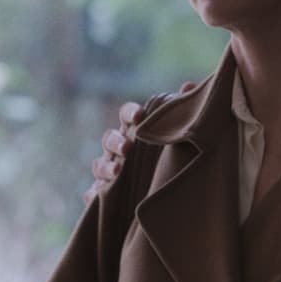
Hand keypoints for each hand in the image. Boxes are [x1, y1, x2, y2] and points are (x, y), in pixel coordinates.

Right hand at [82, 82, 194, 204]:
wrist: (162, 196)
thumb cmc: (164, 158)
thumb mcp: (173, 136)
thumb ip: (177, 113)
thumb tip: (189, 85)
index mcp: (134, 131)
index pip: (127, 116)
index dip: (130, 113)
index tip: (139, 116)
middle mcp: (118, 149)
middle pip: (109, 139)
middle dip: (116, 141)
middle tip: (127, 147)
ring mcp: (108, 171)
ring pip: (99, 165)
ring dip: (105, 166)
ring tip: (116, 171)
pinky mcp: (102, 195)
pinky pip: (92, 194)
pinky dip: (92, 194)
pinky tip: (94, 196)